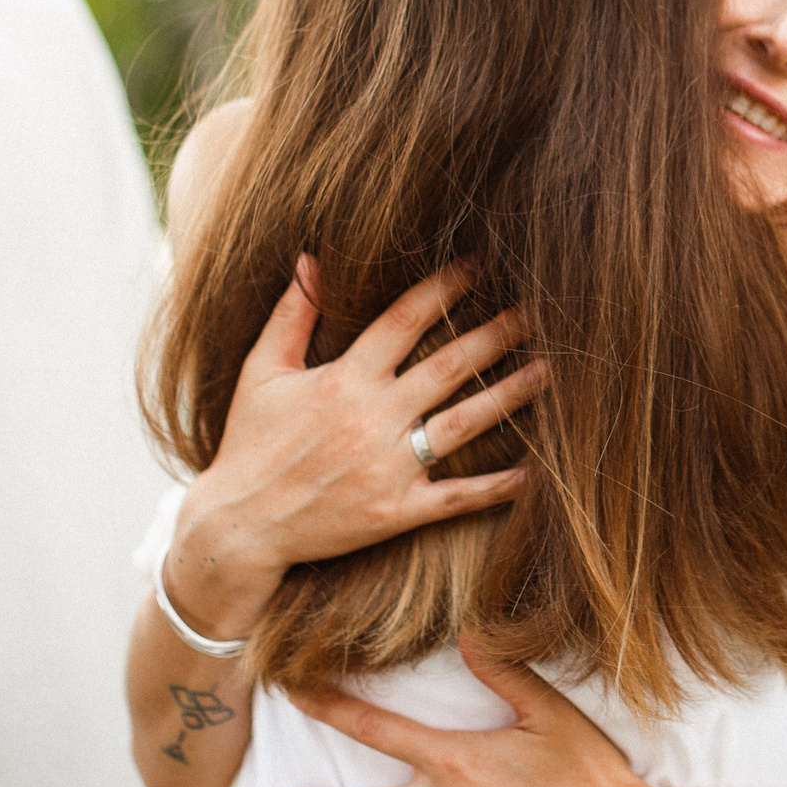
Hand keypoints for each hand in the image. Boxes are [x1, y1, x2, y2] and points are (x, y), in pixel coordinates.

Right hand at [166, 261, 547, 639]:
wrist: (238, 527)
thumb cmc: (249, 444)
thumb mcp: (261, 372)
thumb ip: (292, 314)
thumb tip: (311, 259)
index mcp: (344, 379)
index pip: (404, 320)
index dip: (444, 288)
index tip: (479, 264)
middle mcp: (371, 418)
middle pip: (448, 366)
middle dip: (495, 334)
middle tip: (537, 310)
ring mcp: (387, 466)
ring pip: (463, 423)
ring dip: (509, 395)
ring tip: (549, 370)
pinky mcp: (395, 511)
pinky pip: (456, 496)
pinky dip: (496, 486)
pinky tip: (534, 471)